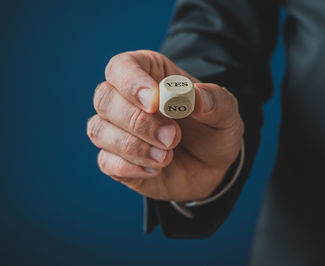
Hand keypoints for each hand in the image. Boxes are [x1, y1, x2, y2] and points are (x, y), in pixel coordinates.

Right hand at [87, 50, 243, 201]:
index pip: (121, 67)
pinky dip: (130, 167)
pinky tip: (156, 169)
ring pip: (99, 130)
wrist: (211, 168)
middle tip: (172, 137)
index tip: (154, 101)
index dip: (132, 82)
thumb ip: (214, 101)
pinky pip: (106, 161)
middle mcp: (125, 99)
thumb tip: (193, 96)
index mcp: (148, 74)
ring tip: (167, 157)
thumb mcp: (225, 114)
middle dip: (137, 121)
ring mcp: (116, 130)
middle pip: (104, 98)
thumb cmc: (212, 130)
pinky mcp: (114, 159)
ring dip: (133, 146)